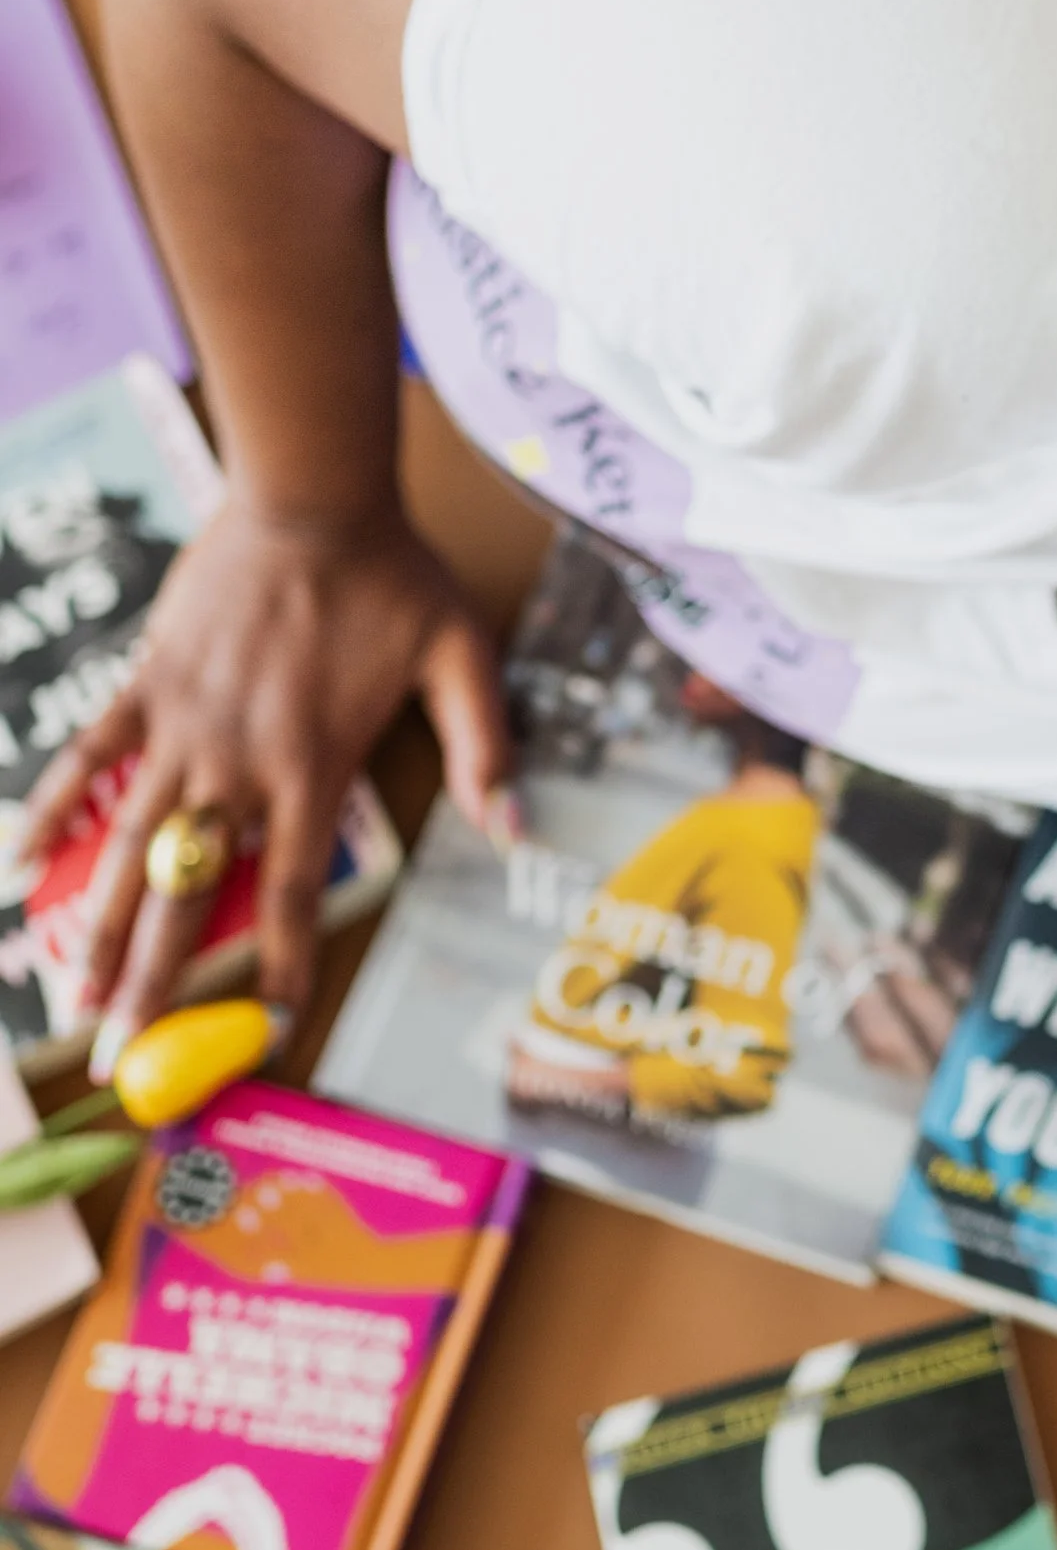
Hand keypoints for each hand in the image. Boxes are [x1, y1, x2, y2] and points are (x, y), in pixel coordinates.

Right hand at [19, 500, 510, 1061]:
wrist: (311, 495)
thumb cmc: (395, 578)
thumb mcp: (463, 661)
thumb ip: (485, 751)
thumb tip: (515, 830)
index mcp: (313, 768)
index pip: (296, 891)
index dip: (283, 963)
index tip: (271, 1029)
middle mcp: (237, 762)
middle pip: (191, 892)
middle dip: (160, 979)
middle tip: (127, 1054)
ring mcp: (181, 725)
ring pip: (129, 846)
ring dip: (98, 924)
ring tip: (73, 998)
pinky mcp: (144, 685)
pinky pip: (85, 759)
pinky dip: (48, 810)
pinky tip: (17, 866)